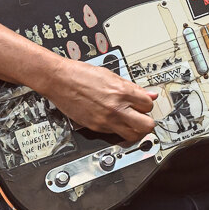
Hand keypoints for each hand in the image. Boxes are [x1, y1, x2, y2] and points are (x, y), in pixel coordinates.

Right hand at [40, 56, 156, 138]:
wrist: (59, 80)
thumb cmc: (80, 74)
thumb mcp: (111, 75)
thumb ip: (132, 87)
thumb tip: (149, 93)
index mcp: (122, 91)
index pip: (149, 105)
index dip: (147, 104)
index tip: (143, 104)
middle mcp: (116, 108)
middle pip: (147, 126)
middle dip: (147, 122)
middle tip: (142, 118)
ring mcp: (106, 120)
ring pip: (133, 135)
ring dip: (135, 130)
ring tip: (131, 123)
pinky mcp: (96, 127)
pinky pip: (115, 134)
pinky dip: (118, 130)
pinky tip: (115, 121)